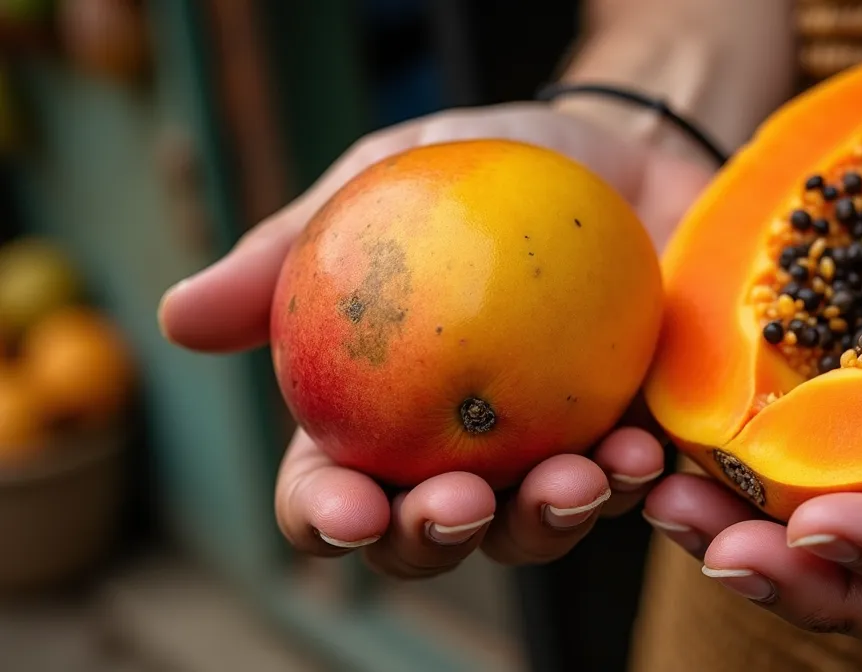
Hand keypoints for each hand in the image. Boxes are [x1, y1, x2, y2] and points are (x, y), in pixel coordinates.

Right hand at [159, 102, 712, 576]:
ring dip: (546, 522)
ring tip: (577, 475)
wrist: (620, 158)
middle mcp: (455, 454)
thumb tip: (178, 317)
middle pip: (423, 539)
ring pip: (530, 533)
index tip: (348, 506)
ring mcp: (546, 460)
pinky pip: (628, 491)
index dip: (328, 516)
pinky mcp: (628, 448)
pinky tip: (642, 454)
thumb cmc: (484, 172)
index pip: (330, 489)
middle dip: (432, 542)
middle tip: (459, 505)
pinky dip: (633, 485)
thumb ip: (288, 249)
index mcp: (374, 412)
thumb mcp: (382, 179)